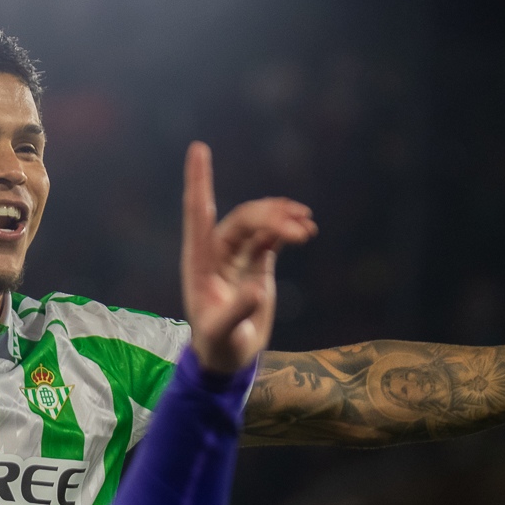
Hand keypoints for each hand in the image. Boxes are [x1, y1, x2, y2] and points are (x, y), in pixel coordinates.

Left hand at [181, 142, 316, 373]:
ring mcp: (237, 255)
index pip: (198, 213)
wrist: (228, 356)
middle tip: (299, 223)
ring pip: (259, 224)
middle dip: (269, 215)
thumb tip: (258, 288)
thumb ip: (238, 310)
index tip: (199, 148)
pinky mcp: (257, 262)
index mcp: (200, 261)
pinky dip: (287, 229)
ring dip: (282, 219)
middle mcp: (216, 252)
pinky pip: (272, 236)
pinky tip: (306, 228)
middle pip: (242, 218)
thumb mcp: (223, 332)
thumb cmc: (218, 345)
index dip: (199, 181)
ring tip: (307, 224)